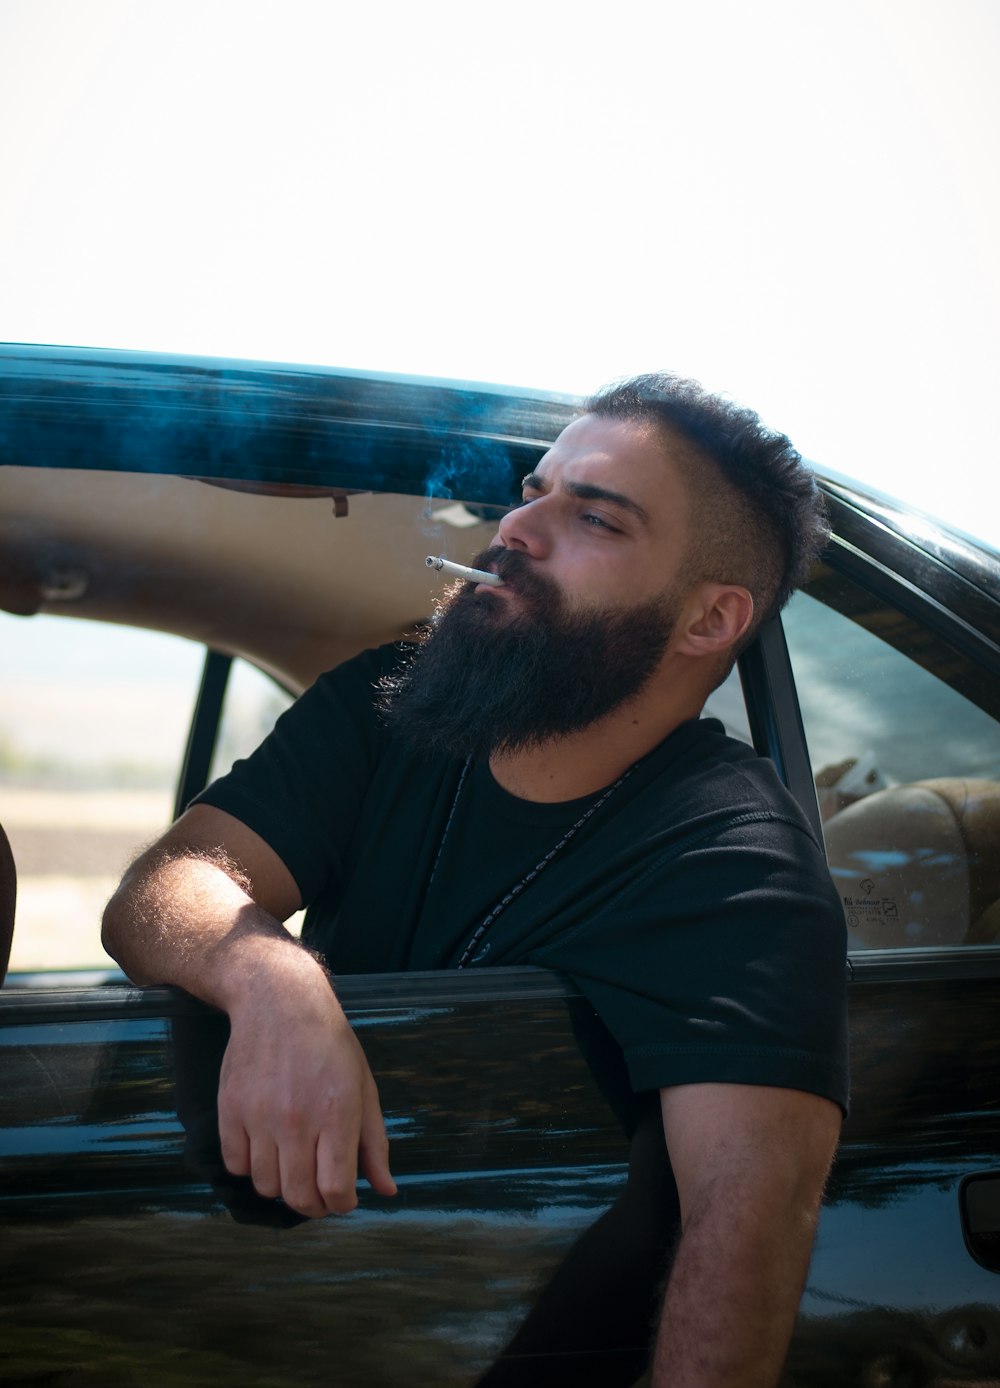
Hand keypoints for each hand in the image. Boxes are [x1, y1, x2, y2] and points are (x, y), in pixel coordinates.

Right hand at [216, 955, 396, 1216]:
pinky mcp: (230, 1110)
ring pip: (265, 1186)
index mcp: (338, 1113)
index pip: (336, 1190)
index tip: (343, 1197)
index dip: (342, 1204)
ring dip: (282, 1185)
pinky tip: (265, 1147)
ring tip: (293, 1164)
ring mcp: (259, 1117)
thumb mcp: (364, 1086)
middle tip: (318, 1193)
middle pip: (298, 1197)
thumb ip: (375, 1143)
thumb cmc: (329, 1043)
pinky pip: (235, 1165)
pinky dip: (250, 1166)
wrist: (279, 1001)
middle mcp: (297, 1120)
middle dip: (313, 1206)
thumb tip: (386, 1190)